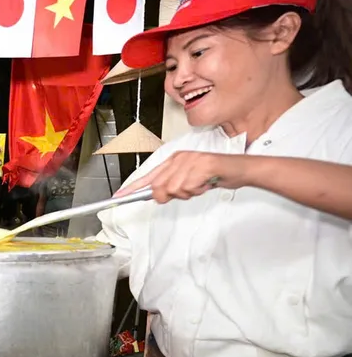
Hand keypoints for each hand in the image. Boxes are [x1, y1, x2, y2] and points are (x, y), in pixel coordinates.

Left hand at [115, 151, 251, 202]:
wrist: (238, 169)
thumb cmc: (213, 175)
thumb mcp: (188, 181)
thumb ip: (171, 187)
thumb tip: (158, 196)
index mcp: (173, 160)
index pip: (148, 177)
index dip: (132, 188)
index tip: (118, 197)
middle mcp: (178, 159)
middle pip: (159, 188)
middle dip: (171, 196)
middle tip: (187, 191)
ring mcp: (189, 161)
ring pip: (174, 190)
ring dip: (188, 193)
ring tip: (199, 185)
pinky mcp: (201, 166)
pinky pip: (189, 188)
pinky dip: (198, 190)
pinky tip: (206, 183)